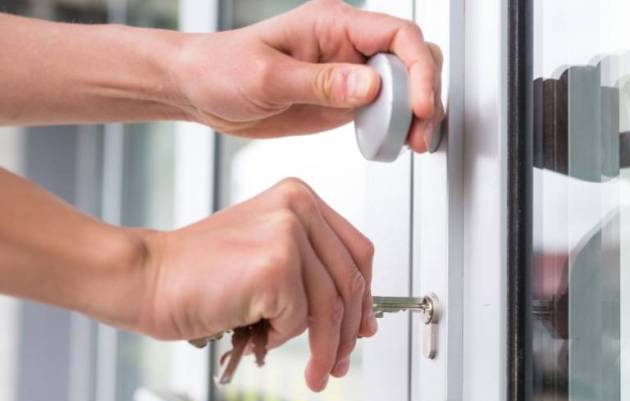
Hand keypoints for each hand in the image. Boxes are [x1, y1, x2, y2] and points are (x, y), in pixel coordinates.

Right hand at [137, 178, 375, 391]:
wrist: (146, 279)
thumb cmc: (196, 274)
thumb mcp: (265, 257)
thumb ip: (311, 273)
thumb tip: (355, 316)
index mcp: (298, 198)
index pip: (357, 252)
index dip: (365, 296)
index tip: (362, 326)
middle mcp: (298, 207)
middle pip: (350, 281)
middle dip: (348, 332)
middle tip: (338, 362)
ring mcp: (289, 232)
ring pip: (331, 306)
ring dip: (324, 348)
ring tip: (315, 372)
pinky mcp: (277, 264)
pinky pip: (300, 319)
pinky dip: (281, 338)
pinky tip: (258, 334)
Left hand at [171, 0, 443, 151]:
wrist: (199, 90)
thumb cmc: (221, 68)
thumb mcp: (268, 77)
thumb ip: (321, 82)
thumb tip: (370, 86)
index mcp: (332, 24)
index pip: (397, 35)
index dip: (419, 70)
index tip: (419, 106)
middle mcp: (347, 45)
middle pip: (411, 58)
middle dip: (426, 94)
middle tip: (421, 132)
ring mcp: (349, 73)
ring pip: (405, 86)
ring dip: (417, 115)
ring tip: (415, 144)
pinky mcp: (344, 100)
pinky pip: (386, 109)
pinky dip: (399, 126)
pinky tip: (396, 144)